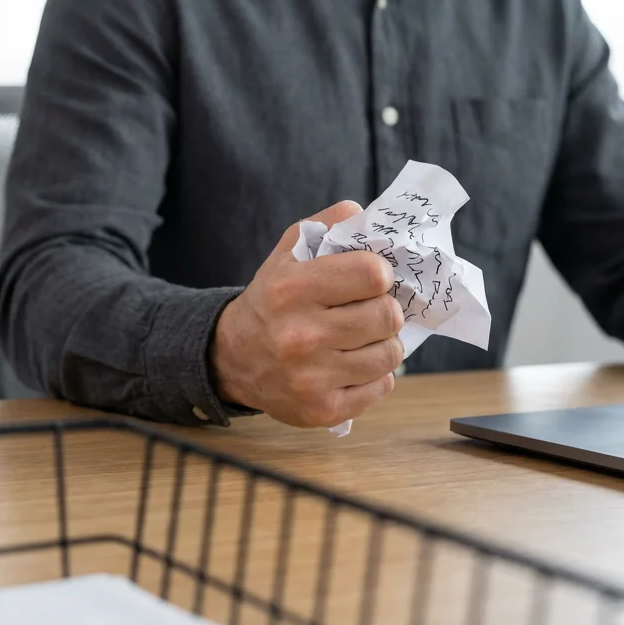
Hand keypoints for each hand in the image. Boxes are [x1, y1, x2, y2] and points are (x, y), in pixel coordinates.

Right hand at [210, 200, 403, 428]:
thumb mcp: (290, 251)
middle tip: (367, 309)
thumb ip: (330, 223)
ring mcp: (312, 377)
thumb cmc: (272, 299)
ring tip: (359, 338)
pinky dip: (374, 374)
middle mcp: (300, 335)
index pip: (373, 274)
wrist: (233, 357)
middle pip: (388, 315)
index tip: (370, 279)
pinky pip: (382, 386)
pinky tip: (351, 364)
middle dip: (384, 309)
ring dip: (382, 343)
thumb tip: (370, 215)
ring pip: (390, 354)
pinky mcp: (323, 409)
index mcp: (292, 289)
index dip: (379, 274)